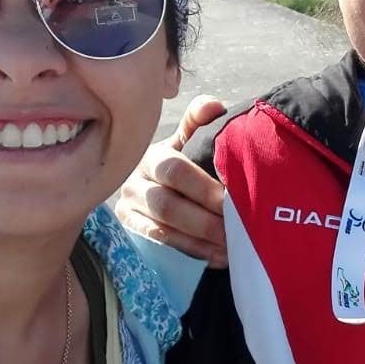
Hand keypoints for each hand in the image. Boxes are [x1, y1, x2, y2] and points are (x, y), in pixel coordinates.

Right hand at [117, 95, 229, 266]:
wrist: (157, 187)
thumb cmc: (182, 162)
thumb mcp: (189, 140)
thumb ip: (199, 122)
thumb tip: (213, 105)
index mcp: (150, 156)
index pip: (173, 170)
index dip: (203, 186)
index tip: (231, 199)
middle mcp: (133, 183)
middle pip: (167, 206)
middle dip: (205, 221)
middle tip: (236, 230)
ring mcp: (129, 211)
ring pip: (164, 230)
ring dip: (202, 242)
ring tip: (233, 247)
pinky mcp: (132, 234)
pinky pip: (163, 248)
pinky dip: (194, 253)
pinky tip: (220, 257)